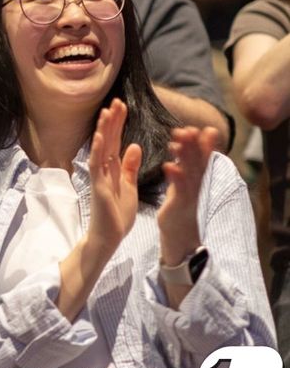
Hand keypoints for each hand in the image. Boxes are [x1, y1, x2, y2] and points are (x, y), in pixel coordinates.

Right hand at [86, 98, 142, 257]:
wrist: (109, 236)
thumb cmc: (117, 214)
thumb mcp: (129, 185)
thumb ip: (130, 166)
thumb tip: (135, 145)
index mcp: (113, 168)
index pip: (115, 141)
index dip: (118, 123)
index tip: (122, 106)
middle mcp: (104, 169)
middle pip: (107, 140)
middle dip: (111, 121)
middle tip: (116, 101)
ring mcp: (99, 177)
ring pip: (100, 149)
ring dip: (102, 130)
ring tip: (106, 112)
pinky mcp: (98, 186)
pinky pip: (96, 166)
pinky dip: (97, 151)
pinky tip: (99, 137)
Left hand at [158, 125, 216, 262]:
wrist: (179, 239)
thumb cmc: (181, 210)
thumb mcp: (183, 186)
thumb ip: (184, 166)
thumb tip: (183, 146)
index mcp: (195, 181)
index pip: (199, 158)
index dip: (199, 144)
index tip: (194, 128)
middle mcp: (196, 187)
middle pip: (197, 162)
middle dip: (194, 145)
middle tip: (190, 128)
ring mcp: (190, 197)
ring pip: (190, 172)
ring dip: (185, 155)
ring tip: (179, 139)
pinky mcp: (179, 207)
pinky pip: (178, 191)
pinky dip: (175, 177)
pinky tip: (168, 165)